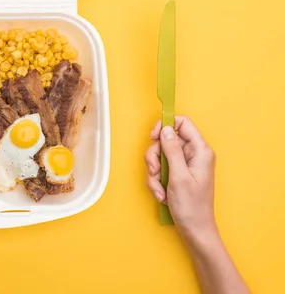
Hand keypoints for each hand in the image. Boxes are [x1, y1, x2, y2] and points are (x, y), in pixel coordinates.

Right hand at [144, 116, 216, 238]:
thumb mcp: (178, 176)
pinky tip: (161, 194)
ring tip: (159, 189)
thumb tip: (166, 129)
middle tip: (155, 172)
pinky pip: (161, 169)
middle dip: (155, 157)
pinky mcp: (178, 174)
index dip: (165, 126)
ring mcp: (185, 164)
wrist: (195, 229)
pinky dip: (157, 181)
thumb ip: (172, 150)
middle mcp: (193, 154)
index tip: (152, 137)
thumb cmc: (191, 206)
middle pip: (166, 141)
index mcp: (200, 151)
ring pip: (160, 156)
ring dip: (154, 173)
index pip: (183, 123)